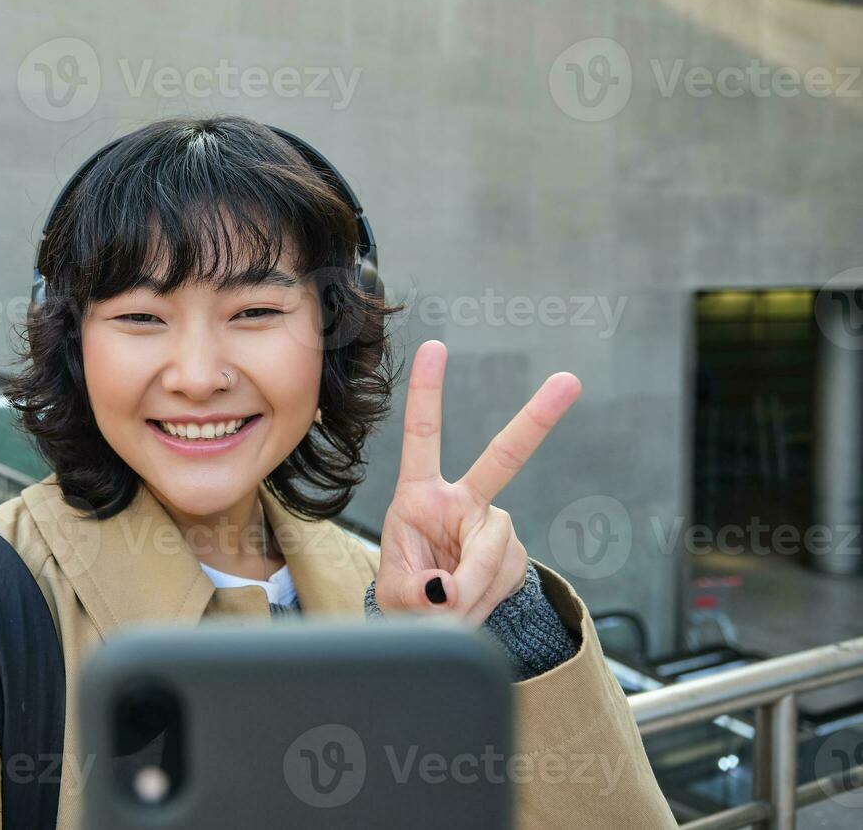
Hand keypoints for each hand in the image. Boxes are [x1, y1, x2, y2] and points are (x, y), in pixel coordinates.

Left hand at [376, 340, 580, 624]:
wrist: (436, 620)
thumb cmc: (408, 594)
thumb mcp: (397, 596)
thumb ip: (417, 591)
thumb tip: (446, 590)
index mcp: (421, 496)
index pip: (422, 436)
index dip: (428, 393)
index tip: (435, 346)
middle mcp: (462, 502)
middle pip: (504, 458)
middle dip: (537, 418)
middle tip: (569, 381)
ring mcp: (493, 526)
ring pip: (493, 550)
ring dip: (470, 586)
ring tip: (448, 603)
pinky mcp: (515, 552)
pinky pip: (505, 576)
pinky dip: (484, 598)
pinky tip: (471, 602)